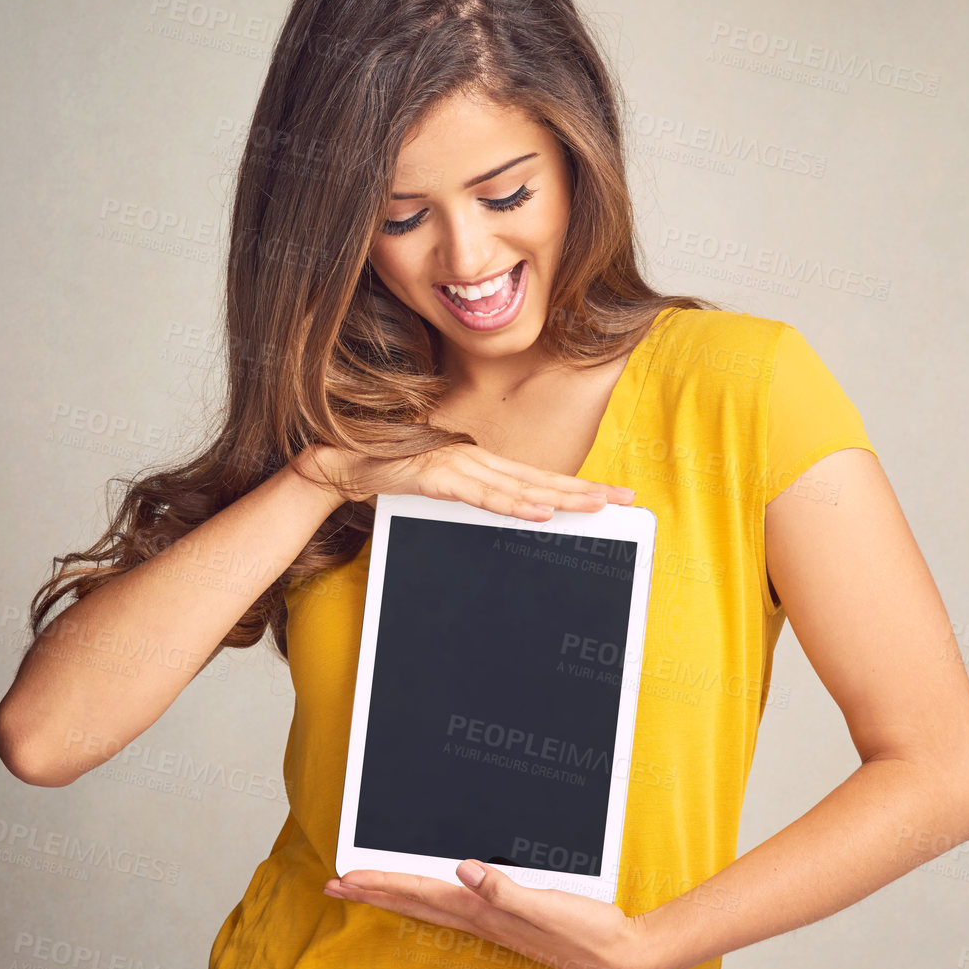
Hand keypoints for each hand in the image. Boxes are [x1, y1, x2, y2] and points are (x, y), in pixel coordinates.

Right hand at [299, 441, 634, 523]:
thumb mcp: (438, 486)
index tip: (609, 494)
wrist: (343, 463)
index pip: (538, 477)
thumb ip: (468, 493)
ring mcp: (459, 464)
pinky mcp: (439, 476)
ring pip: (522, 486)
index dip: (576, 485)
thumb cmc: (388, 474)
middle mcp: (476, 458)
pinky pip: (485, 495)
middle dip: (586, 490)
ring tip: (596, 507)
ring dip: (562, 498)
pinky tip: (542, 511)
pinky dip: (515, 504)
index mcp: (479, 462)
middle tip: (625, 498)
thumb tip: (498, 506)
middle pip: (542, 478)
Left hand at [322, 859, 658, 968]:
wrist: (616, 956)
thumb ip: (503, 890)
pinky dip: (432, 894)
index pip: (419, 893)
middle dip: (373, 891)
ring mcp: (492, 921)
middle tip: (335, 884)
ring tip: (368, 886)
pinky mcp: (506, 918)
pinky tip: (432, 889)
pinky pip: (454, 905)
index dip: (381, 883)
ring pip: (429, 904)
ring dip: (395, 893)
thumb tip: (461, 870)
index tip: (345, 878)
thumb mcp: (546, 906)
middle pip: (413, 901)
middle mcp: (480, 918)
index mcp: (482, 912)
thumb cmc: (584, 932)